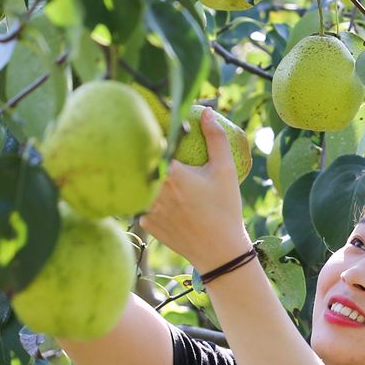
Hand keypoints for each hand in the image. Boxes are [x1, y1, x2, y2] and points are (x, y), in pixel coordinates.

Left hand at [137, 107, 252, 272]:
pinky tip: (162, 199)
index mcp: (171, 173)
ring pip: (139, 184)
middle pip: (140, 163)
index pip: (152, 143)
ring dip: (144, 177)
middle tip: (151, 146)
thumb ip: (216, 138)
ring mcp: (146, 209)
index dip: (151, 131)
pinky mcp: (146, 223)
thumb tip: (208, 113)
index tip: (154, 124)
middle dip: (145, 154)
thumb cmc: (225, 209)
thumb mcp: (225, 170)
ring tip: (151, 170)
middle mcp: (153, 190)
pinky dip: (149, 198)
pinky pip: (142, 203)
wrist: (220, 252)